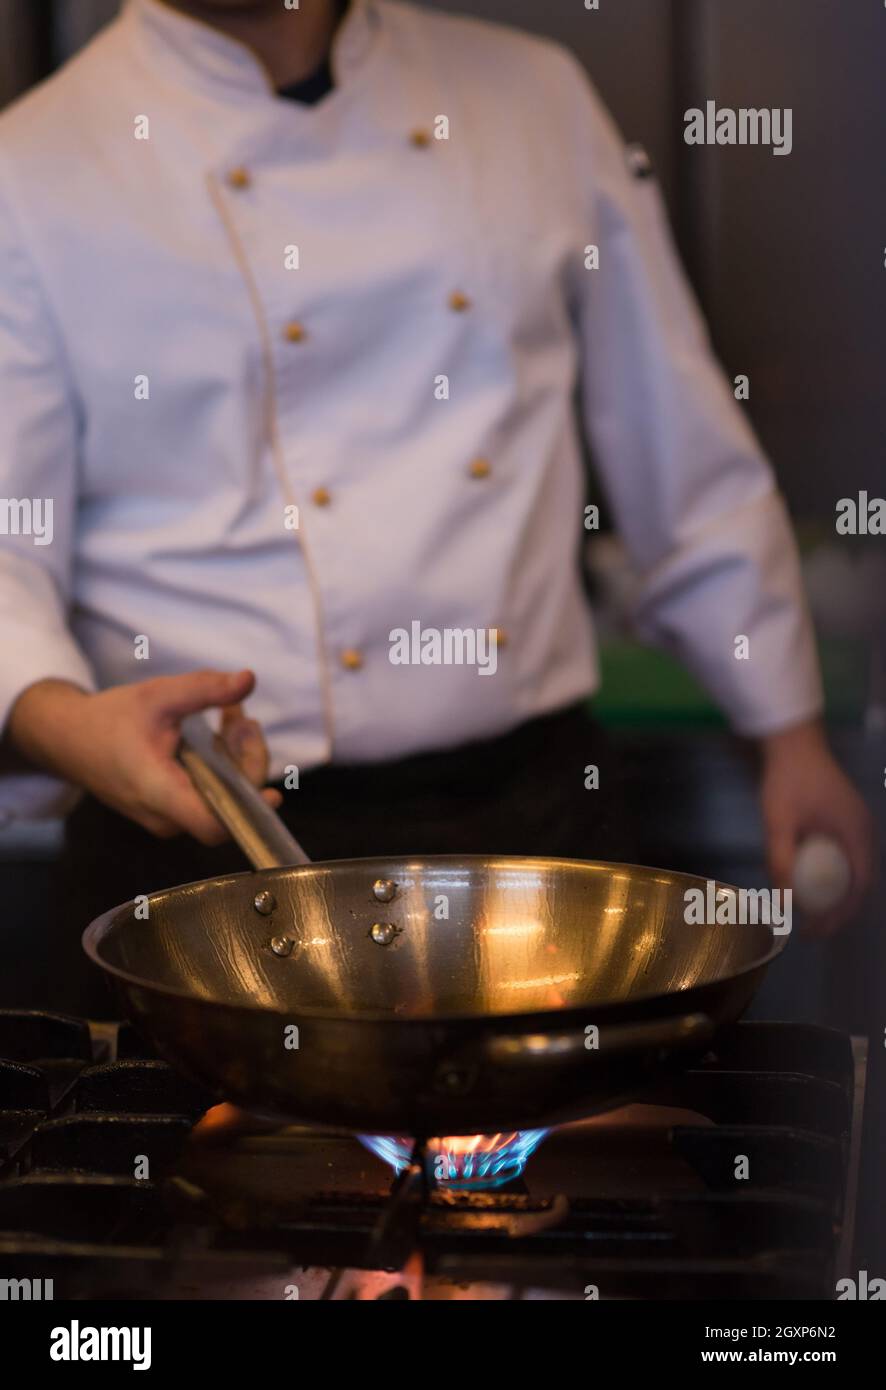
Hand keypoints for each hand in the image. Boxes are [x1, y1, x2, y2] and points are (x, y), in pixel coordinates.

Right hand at [7, 669, 281, 843]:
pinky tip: (221, 731)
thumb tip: (249, 679)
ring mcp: (166, 817)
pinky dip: (221, 764)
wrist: (68, 739)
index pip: (214, 825)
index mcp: (159, 792)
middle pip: (228, 805)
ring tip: (232, 716)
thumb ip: (205, 689)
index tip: (274, 790)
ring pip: (220, 799)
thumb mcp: (159, 695)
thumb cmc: (110, 719)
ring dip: (236, 759)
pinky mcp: (169, 810)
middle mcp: (165, 815)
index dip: (248, 812)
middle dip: (246, 761)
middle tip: (242, 718)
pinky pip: (208, 794)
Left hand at [760, 721, 875, 934]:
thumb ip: (780, 859)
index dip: (839, 915)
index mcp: (858, 834)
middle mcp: (864, 832)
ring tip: (808, 914)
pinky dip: (830, 876)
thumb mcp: (779, 821)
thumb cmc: (787, 779)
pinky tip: (807, 884)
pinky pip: (844, 857)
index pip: (858, 888)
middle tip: (808, 929)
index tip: (815, 931)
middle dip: (836, 911)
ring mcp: (857, 825)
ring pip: (851, 871)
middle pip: (858, 883)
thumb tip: (783, 901)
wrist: (792, 742)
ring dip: (833, 895)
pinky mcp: (845, 820)